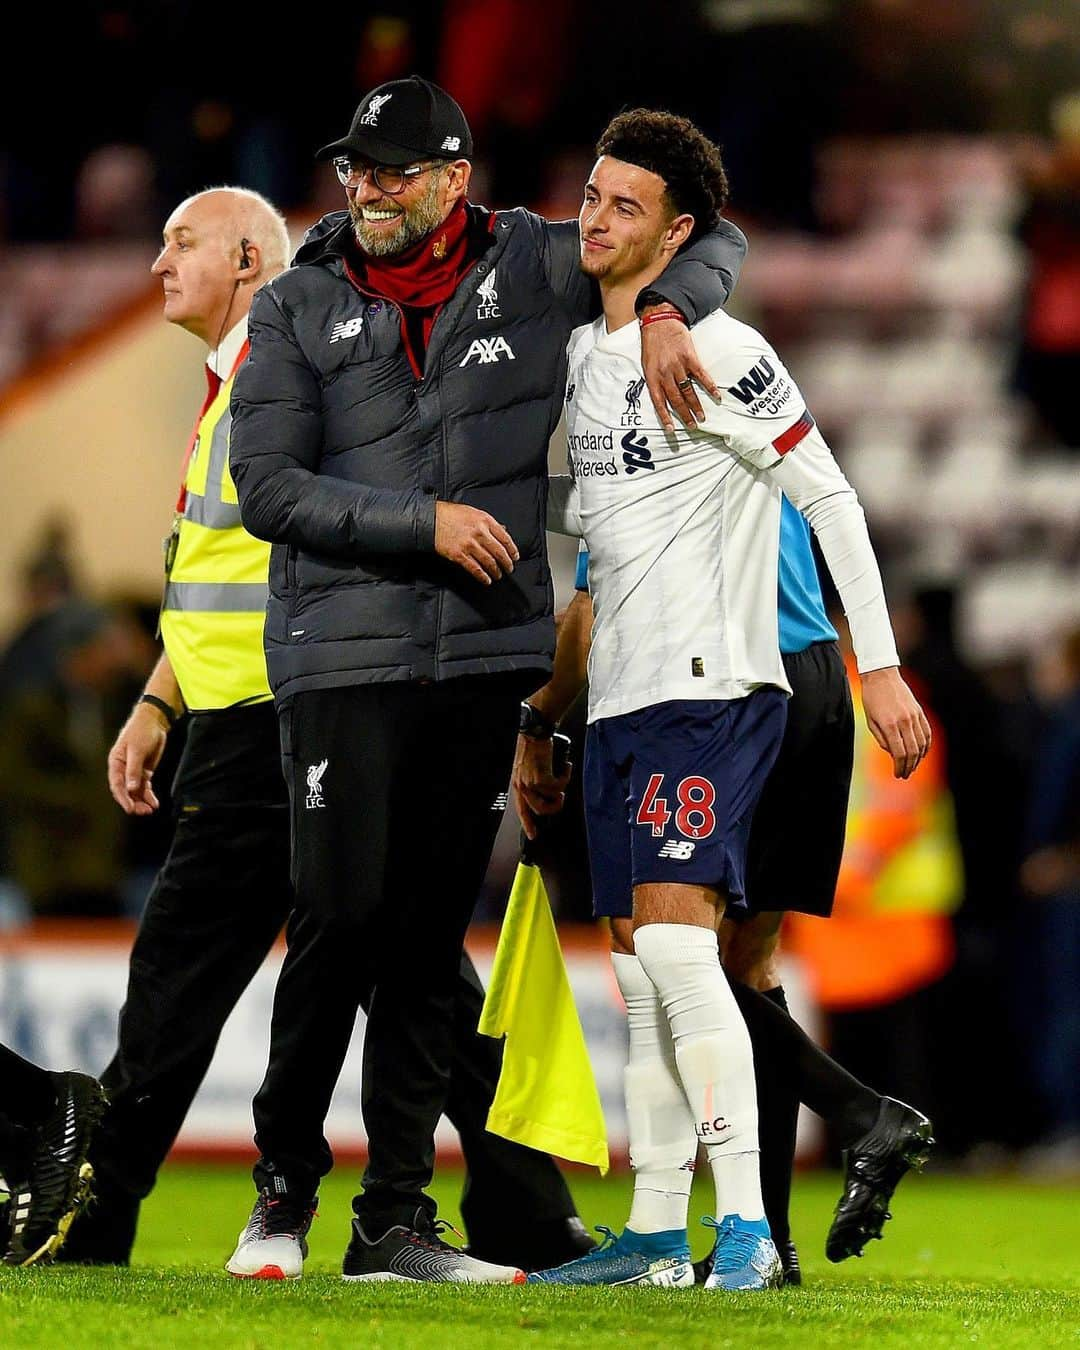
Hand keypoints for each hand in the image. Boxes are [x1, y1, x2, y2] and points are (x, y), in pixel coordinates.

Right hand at [107, 703, 168, 814]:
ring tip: (150, 810)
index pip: (117, 785)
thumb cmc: (141, 731)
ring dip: (142, 801)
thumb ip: (134, 770)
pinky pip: (145, 787)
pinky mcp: (145, 771)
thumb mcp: (137, 750)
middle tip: (143, 812)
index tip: (130, 809)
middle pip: (126, 791)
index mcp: (116, 763)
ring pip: (136, 791)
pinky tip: (154, 803)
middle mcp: (123, 769)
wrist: (154, 720)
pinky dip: (149, 795)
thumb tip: (131, 789)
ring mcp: (134, 771)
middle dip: (134, 802)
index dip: (123, 798)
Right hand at [435, 501, 518, 584]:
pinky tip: (486, 580)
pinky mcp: (459, 555)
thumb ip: (488, 523)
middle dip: (506, 563)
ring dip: (495, 571)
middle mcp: (479, 533)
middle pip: (499, 552)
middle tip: (509, 569)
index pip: (505, 538)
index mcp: (485, 520)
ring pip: (488, 562)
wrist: (431, 519)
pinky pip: (474, 568)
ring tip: (498, 575)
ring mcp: (469, 545)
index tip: (515, 557)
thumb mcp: (474, 512)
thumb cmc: (451, 514)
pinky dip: (482, 576)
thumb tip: (503, 531)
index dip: (512, 550)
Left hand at [511, 733, 571, 839]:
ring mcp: (531, 783)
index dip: (527, 824)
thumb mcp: (527, 767)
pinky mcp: (542, 777)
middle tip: (560, 799)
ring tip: (563, 781)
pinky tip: (566, 767)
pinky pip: (559, 787)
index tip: (533, 835)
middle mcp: (522, 786)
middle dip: (553, 808)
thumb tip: (547, 792)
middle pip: (538, 810)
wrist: (534, 732)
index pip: (520, 809)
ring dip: (560, 793)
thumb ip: (533, 781)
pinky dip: (566, 777)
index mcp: (517, 785)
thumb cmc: (533, 746)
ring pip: (551, 799)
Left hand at [639, 307, 718, 431]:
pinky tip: (716, 395)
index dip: (665, 417)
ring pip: (688, 390)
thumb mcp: (646, 363)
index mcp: (652, 376)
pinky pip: (701, 375)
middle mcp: (665, 373)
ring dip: (696, 405)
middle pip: (676, 399)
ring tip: (702, 417)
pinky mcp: (690, 357)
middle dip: (684, 415)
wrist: (660, 320)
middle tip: (692, 426)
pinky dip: (709, 386)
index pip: (659, 402)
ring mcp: (678, 365)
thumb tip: (662, 396)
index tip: (671, 430)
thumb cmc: (652, 342)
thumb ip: (654, 379)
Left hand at [860, 667, 931, 779]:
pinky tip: (922, 753)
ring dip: (918, 758)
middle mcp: (905, 721)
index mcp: (889, 725)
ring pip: (922, 744)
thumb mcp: (870, 720)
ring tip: (912, 766)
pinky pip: (927, 732)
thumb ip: (881, 738)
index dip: (900, 767)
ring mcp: (914, 716)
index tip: (897, 774)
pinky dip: (926, 745)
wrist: (881, 676)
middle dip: (909, 766)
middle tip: (904, 774)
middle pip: (913, 751)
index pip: (899, 753)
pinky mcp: (920, 711)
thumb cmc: (871, 698)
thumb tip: (892, 753)